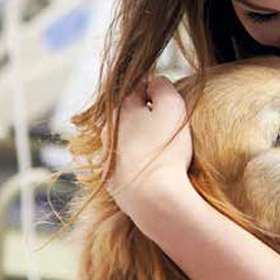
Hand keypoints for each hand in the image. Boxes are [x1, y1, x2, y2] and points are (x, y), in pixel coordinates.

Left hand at [111, 75, 194, 218]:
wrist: (153, 199)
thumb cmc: (165, 149)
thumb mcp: (172, 106)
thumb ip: (162, 86)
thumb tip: (155, 81)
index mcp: (120, 109)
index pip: (139, 89)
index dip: (157, 94)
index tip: (172, 106)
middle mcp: (107, 132)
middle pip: (129, 117)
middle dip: (146, 118)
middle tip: (169, 129)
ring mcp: (107, 159)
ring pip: (126, 142)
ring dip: (140, 142)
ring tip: (162, 153)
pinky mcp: (112, 183)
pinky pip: (126, 167)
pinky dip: (138, 166)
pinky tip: (154, 173)